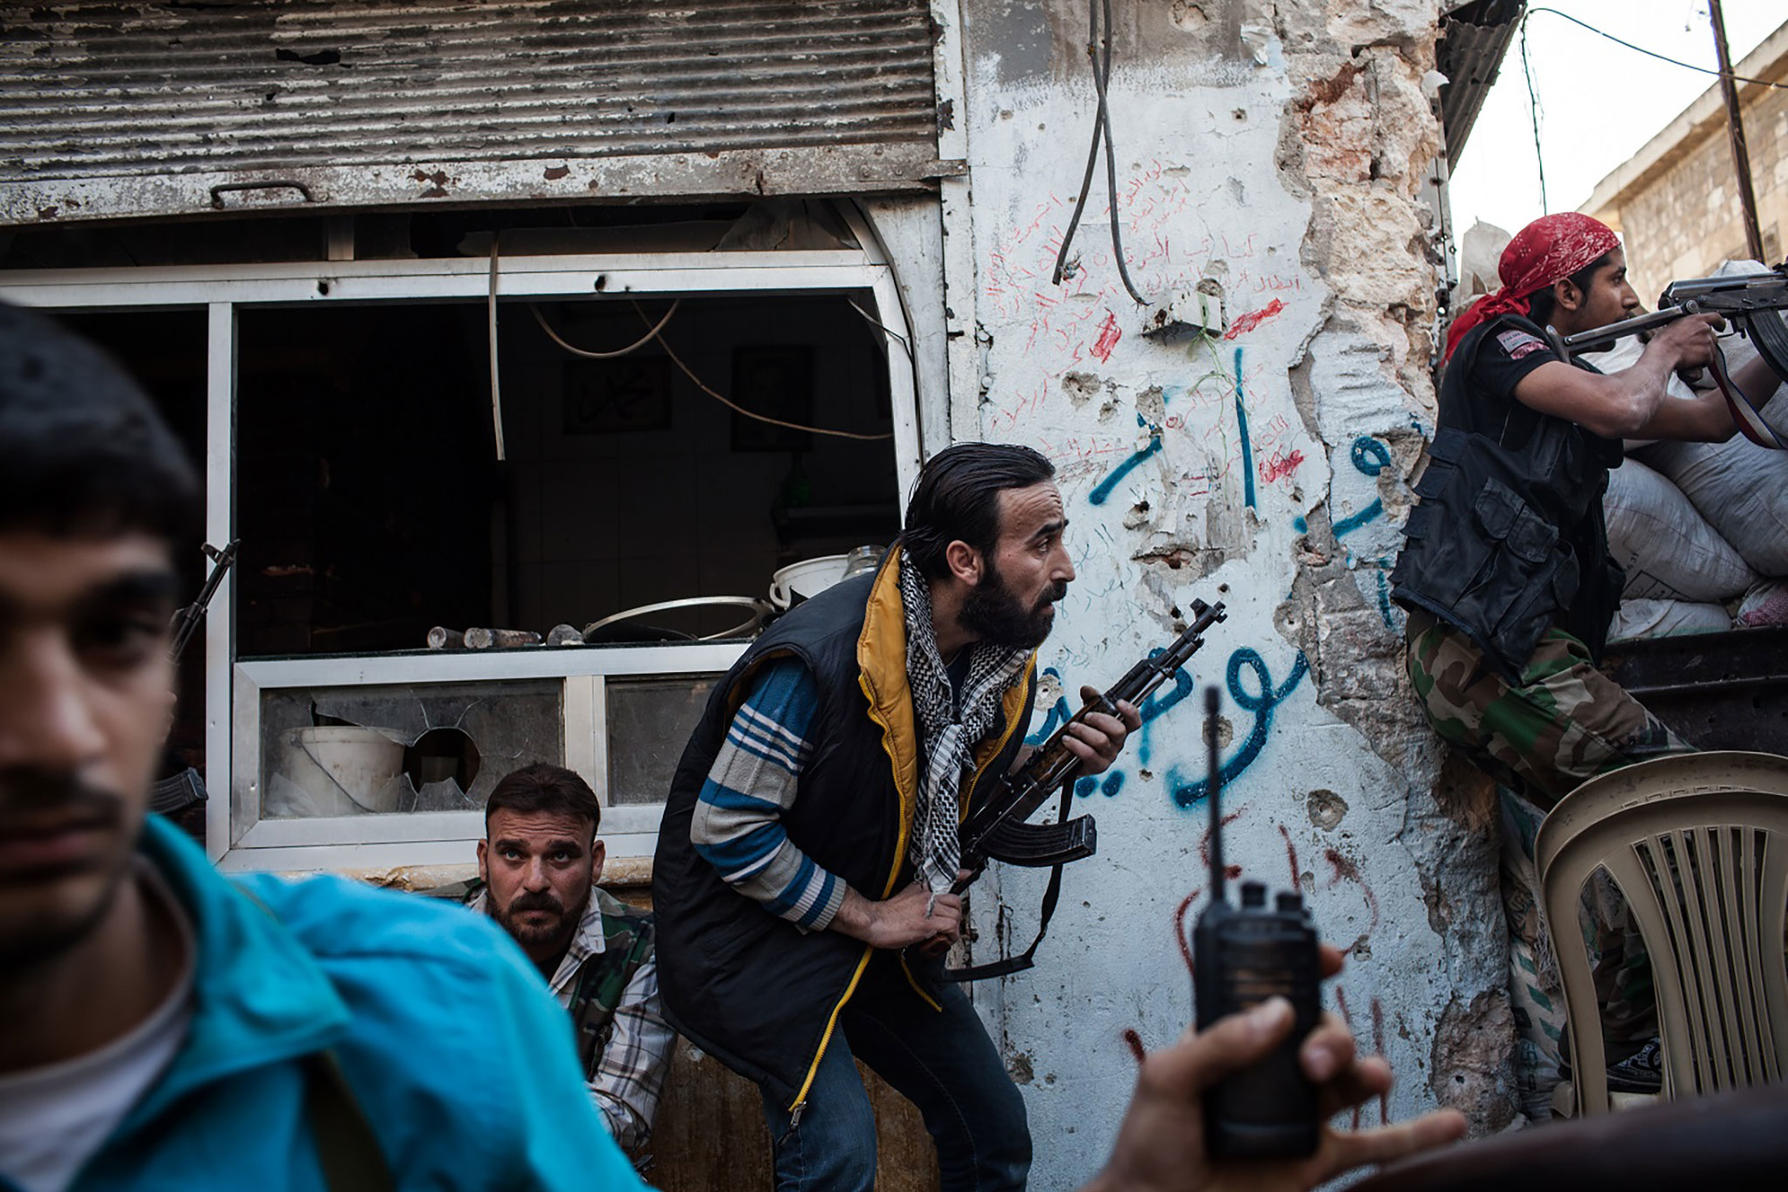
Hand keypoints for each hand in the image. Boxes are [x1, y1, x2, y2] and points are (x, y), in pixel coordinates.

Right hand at [830, 881, 960, 950]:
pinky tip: (939, 939)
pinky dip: (949, 936)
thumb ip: (917, 899)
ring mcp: (928, 908)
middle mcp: (927, 896)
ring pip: (955, 915)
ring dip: (953, 928)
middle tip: (950, 923)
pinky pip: (950, 927)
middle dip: (957, 913)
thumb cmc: (885, 914)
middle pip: (955, 900)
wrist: (873, 921)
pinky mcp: (927, 923)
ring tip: (944, 935)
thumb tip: (926, 908)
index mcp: (921, 888)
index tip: (968, 874)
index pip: (945, 876)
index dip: (960, 875)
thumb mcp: (904, 897)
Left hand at [1062, 686, 1141, 775]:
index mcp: (1119, 729)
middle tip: (1086, 716)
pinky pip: (1089, 754)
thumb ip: (1090, 700)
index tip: (1119, 702)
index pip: (1134, 722)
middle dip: (1100, 719)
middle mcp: (1118, 743)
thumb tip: (1087, 689)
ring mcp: (1109, 756)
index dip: (1131, 712)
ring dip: (1084, 731)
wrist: (1071, 757)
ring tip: (1072, 727)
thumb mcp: (1088, 714)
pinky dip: (1076, 744)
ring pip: (1101, 741)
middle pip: (1118, 730)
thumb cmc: (1085, 734)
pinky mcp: (1098, 766)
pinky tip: (1067, 739)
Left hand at [1081, 946, 1466, 1191]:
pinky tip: (1454, 1123)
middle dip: (1332, 1037)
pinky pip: (1379, 1146)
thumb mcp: (1168, 1080)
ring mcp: (1300, 1113)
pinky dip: (1419, 1135)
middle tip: (1313, 1064)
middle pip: (1325, 1032)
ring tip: (1365, 1078)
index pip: (1278, 992)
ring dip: (1366, 1069)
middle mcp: (1272, 1070)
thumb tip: (1279, 1013)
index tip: (1331, 958)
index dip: (1307, 968)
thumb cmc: (1149, 1145)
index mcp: (1233, 1039)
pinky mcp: (1318, 1158)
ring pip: (1352, 1078)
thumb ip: (1217, 1044)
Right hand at [1650, 312, 1723, 370]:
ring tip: (1691, 355)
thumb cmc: (1664, 342)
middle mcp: (1704, 329)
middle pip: (1712, 336)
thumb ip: (1687, 325)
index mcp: (1696, 319)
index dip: (1720, 323)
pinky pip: (1709, 359)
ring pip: (1711, 348)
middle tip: (1695, 347)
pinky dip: (1702, 362)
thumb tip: (1688, 328)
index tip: (1720, 326)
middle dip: (1706, 342)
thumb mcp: (1674, 325)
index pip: (1715, 317)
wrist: (1663, 354)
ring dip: (1704, 353)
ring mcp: (1707, 341)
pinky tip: (1692, 361)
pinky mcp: (1707, 353)